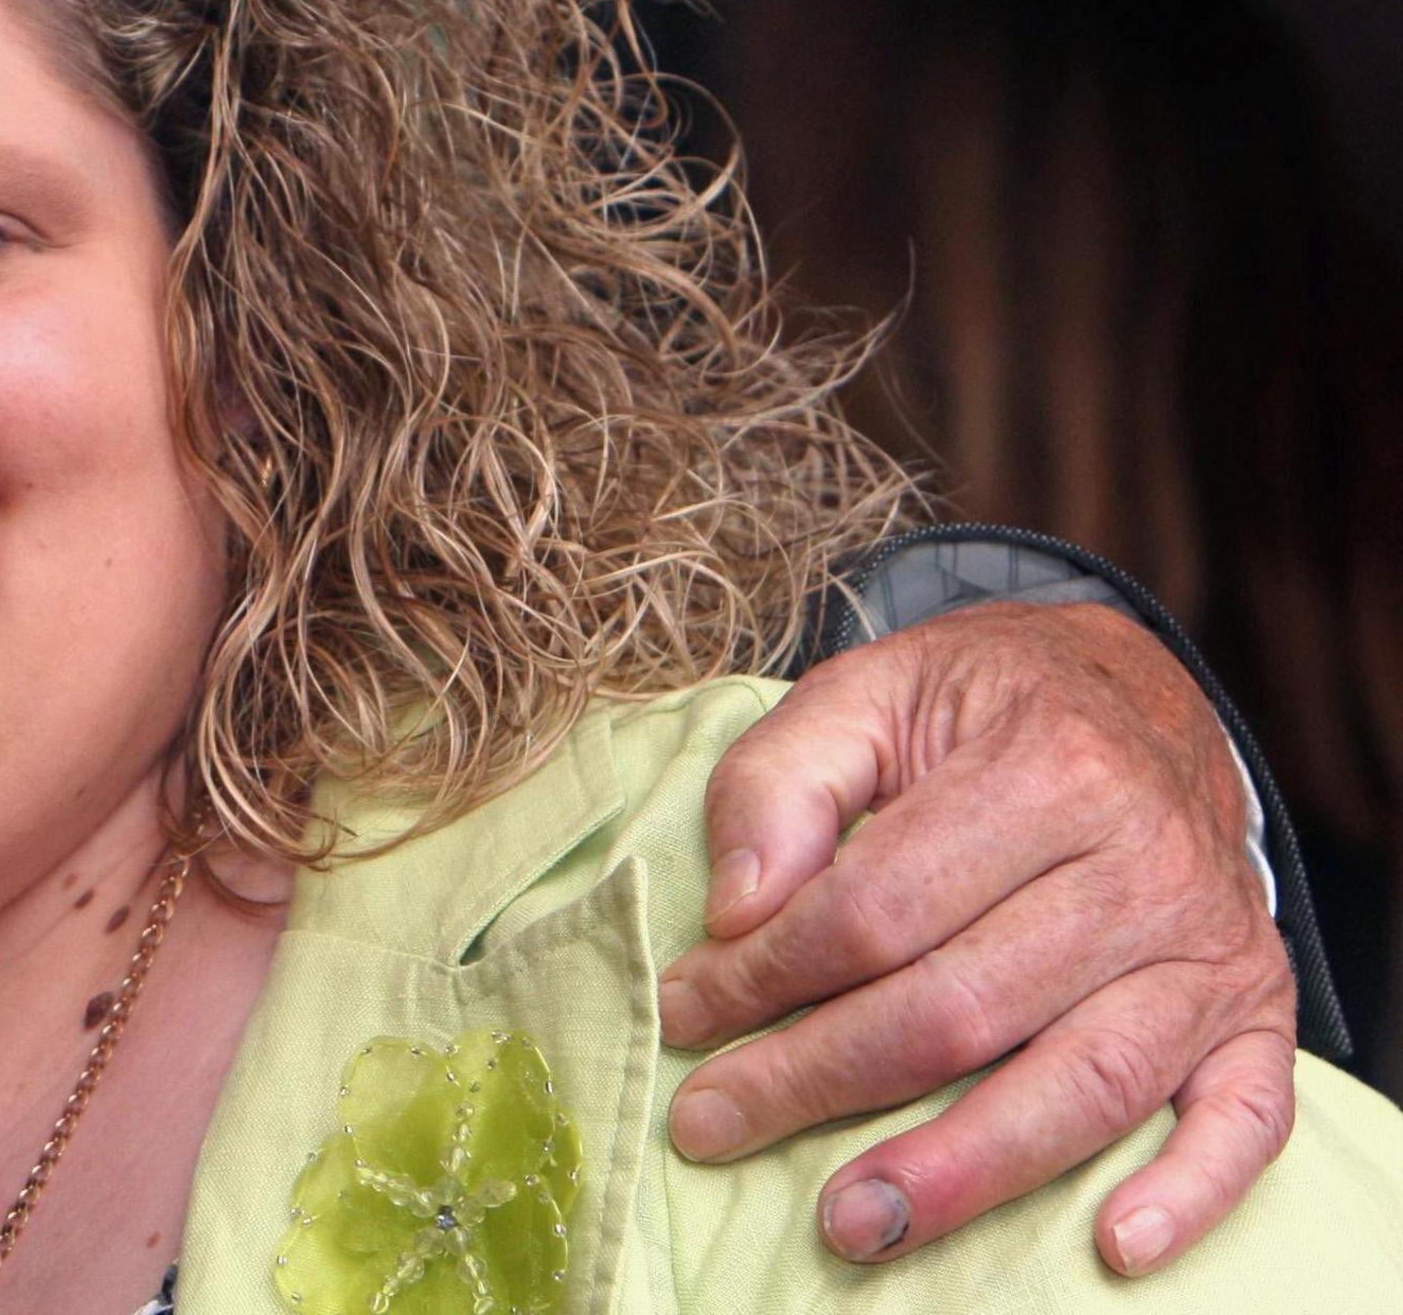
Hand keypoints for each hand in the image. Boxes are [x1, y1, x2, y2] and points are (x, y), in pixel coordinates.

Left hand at [657, 599, 1295, 1276]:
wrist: (1142, 692)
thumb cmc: (980, 705)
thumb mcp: (864, 692)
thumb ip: (779, 782)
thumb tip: (737, 912)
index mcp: (1047, 768)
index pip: (876, 908)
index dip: (764, 974)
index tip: (684, 1012)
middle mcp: (1146, 864)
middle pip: (961, 1008)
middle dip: (818, 1079)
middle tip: (711, 1123)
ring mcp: (1211, 948)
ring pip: (1085, 1083)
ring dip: (963, 1168)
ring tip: (854, 1224)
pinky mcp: (1257, 1011)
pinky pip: (1246, 1118)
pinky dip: (1190, 1191)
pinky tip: (1112, 1248)